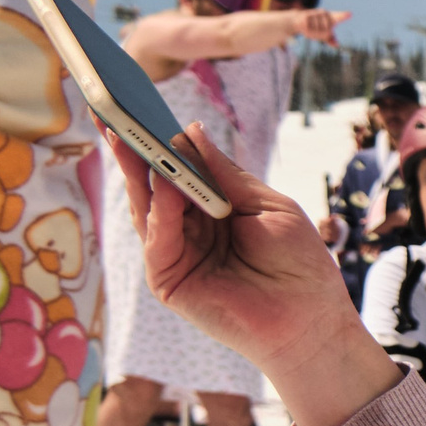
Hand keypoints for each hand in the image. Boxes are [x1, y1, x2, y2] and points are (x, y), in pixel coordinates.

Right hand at [114, 127, 396, 425]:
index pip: (178, 169)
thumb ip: (227, 173)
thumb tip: (190, 131)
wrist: (311, 321)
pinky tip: (166, 192)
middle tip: (113, 110)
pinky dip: (161, 215)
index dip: (160, 140)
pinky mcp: (169, 281)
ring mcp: (175, 254)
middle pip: (153, 183)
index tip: (139, 103)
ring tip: (130, 138)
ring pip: (147, 207)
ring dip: (139, 173)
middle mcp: (188, 228)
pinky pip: (157, 241)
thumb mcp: (267, 206)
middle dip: (134, 149)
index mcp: (213, 208)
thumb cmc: (299, 264)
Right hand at [290, 8, 348, 44]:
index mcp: (330, 17)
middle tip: (316, 31)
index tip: (349, 14)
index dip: (343, 16)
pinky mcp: (306, 16)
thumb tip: (337, 45)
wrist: (298, 20)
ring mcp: (315, 13)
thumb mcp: (323, 34)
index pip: (338, 17)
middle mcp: (324, 13)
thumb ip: (330, 39)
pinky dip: (308, 32)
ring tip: (310, 28)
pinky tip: (305, 27)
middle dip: (322, 35)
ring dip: (314, 33)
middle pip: (328, 31)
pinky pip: (310, 29)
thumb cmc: (314, 27)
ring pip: (318, 30)